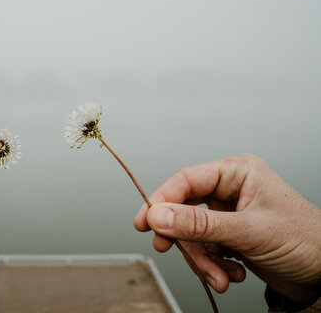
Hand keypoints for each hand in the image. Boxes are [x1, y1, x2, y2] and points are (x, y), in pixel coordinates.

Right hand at [134, 154, 320, 304]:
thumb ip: (200, 224)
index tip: (144, 222)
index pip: (186, 180)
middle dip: (187, 241)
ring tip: (220, 276)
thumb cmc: (307, 240)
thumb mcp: (249, 231)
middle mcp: (230, 190)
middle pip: (185, 210)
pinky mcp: (230, 235)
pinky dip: (213, 266)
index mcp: (237, 173)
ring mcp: (229, 214)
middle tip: (175, 252)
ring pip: (192, 234)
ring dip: (202, 260)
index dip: (161, 200)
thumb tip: (159, 216)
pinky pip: (204, 248)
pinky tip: (232, 273)